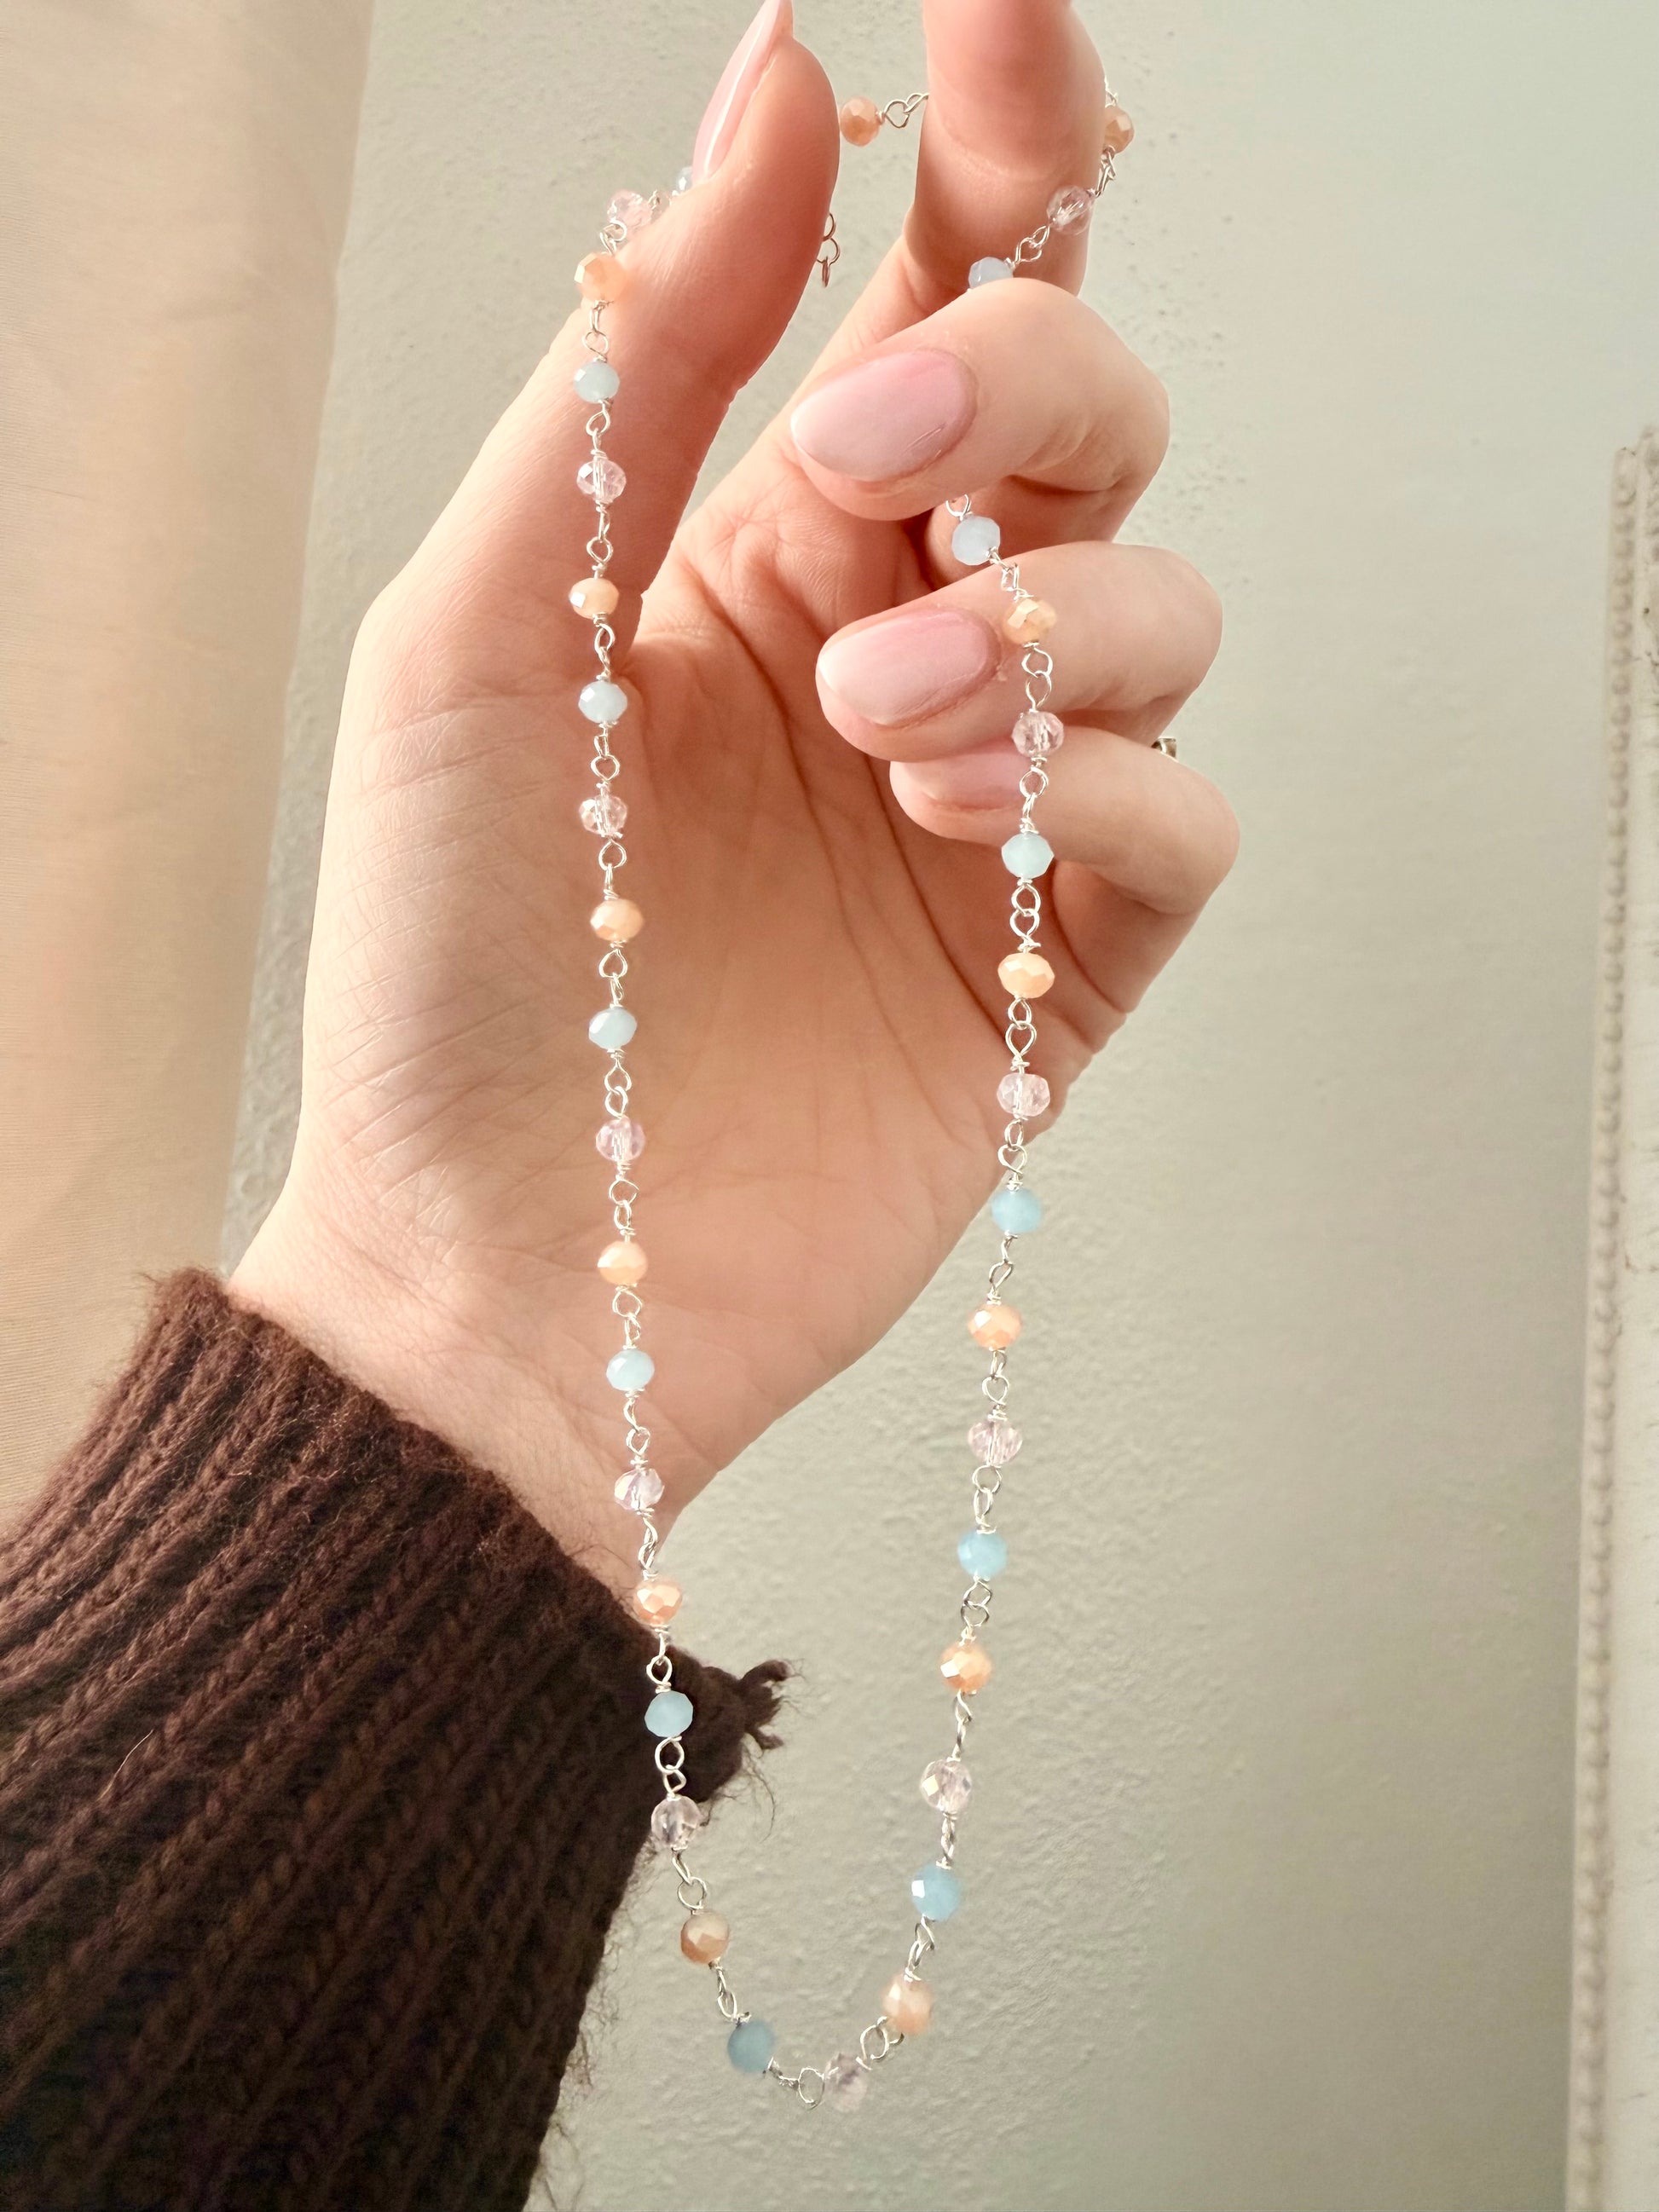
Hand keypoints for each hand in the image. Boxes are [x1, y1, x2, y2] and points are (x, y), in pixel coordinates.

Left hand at [232, 0, 1233, 1591]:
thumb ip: (641, 365)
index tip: (1007, 18)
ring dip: (1044, 624)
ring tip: (875, 719)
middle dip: (1022, 383)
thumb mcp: (487, 620)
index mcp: (756, 543)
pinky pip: (1180, 822)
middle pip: (1089, 417)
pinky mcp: (1053, 971)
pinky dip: (1106, 790)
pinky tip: (965, 820)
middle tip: (880, 457)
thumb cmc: (456, 965)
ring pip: (1160, 610)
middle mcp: (896, 647)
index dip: (1000, 140)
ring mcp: (988, 809)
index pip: (929, 289)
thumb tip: (774, 87)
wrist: (506, 1271)